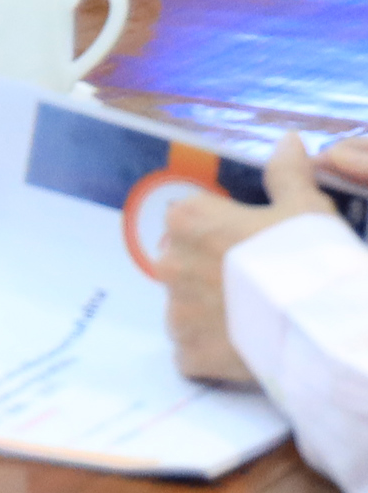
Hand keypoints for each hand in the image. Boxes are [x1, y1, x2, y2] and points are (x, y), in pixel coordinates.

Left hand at [164, 134, 367, 382]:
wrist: (322, 324)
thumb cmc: (312, 259)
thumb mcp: (305, 208)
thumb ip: (287, 173)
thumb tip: (287, 140)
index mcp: (188, 219)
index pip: (191, 221)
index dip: (225, 236)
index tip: (254, 249)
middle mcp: (169, 262)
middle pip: (185, 266)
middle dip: (212, 275)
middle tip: (257, 288)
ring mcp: (176, 311)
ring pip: (185, 310)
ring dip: (210, 315)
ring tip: (255, 321)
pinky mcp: (189, 352)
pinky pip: (191, 352)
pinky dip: (211, 352)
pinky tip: (243, 349)